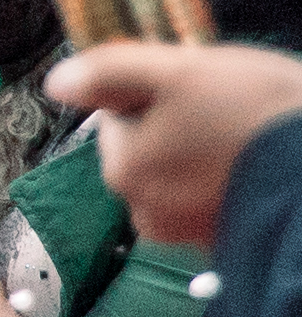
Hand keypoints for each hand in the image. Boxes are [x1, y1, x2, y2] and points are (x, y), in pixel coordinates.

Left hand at [44, 43, 301, 245]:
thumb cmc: (260, 116)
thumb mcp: (183, 71)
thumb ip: (112, 71)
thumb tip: (56, 82)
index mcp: (123, 168)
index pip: (119, 116)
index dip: (156, 94)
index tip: (197, 89)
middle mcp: (144, 212)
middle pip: (149, 149)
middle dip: (182, 129)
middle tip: (233, 113)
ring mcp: (187, 235)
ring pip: (182, 176)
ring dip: (207, 157)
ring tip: (250, 142)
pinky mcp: (227, 245)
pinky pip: (214, 202)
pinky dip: (230, 185)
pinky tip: (259, 169)